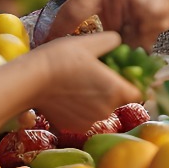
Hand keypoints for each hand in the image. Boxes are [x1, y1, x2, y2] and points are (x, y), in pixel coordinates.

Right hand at [18, 32, 141, 132]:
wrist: (30, 80)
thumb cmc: (61, 58)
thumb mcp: (90, 42)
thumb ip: (112, 41)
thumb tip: (119, 41)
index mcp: (116, 90)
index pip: (138, 93)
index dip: (133, 83)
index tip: (122, 74)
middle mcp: (106, 110)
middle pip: (118, 100)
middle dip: (111, 89)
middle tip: (95, 74)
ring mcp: (89, 121)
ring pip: (100, 109)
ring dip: (95, 99)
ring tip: (78, 83)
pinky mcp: (73, 127)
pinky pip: (84, 117)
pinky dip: (80, 109)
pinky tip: (68, 95)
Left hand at [46, 0, 168, 49]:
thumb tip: (77, 35)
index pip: (73, 10)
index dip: (58, 31)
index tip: (47, 45)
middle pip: (102, 31)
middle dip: (107, 37)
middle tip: (116, 31)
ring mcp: (137, 3)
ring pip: (123, 40)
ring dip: (129, 38)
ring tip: (141, 17)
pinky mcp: (155, 16)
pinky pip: (142, 43)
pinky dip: (145, 38)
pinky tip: (154, 19)